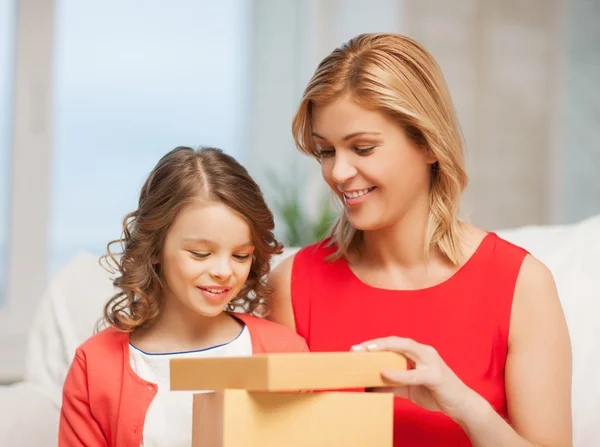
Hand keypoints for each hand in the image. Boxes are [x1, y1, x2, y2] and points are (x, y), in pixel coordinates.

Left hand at [352, 337, 477, 421]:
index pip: (394, 343)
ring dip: (385, 348)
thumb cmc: (436, 393)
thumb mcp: (410, 388)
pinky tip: (384, 372)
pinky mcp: (436, 376)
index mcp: (419, 353)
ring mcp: (432, 362)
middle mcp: (425, 352)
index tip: (357, 348)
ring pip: (406, 348)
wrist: (461, 405)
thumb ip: (393, 384)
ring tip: (367, 352)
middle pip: (397, 341)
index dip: (376, 344)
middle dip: (376, 343)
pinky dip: (398, 373)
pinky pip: (413, 373)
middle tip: (356, 348)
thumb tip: (370, 387)